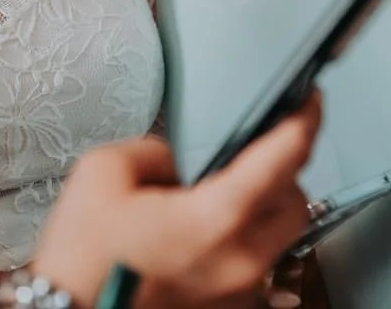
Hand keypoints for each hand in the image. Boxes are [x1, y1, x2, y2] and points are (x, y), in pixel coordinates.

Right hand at [31, 94, 320, 308]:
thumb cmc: (81, 260)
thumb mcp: (103, 173)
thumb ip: (153, 150)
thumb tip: (178, 158)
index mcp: (213, 219)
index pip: (283, 159)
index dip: (304, 121)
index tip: (309, 101)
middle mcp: (237, 261)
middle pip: (297, 203)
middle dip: (286, 172)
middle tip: (260, 150)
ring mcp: (236, 293)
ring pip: (280, 240)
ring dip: (265, 210)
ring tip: (224, 195)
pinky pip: (255, 267)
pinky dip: (242, 243)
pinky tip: (205, 234)